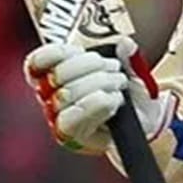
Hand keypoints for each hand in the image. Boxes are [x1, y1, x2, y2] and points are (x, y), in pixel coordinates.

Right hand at [23, 38, 170, 153]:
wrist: (146, 123)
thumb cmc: (131, 93)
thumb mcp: (131, 67)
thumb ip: (127, 54)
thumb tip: (125, 44)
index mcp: (55, 75)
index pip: (36, 63)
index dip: (54, 53)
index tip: (78, 48)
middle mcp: (51, 99)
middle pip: (57, 75)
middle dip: (91, 65)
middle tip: (114, 68)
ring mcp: (59, 120)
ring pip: (67, 93)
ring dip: (100, 83)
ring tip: (119, 84)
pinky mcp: (73, 138)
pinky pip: (74, 119)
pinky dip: (100, 103)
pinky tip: (115, 100)